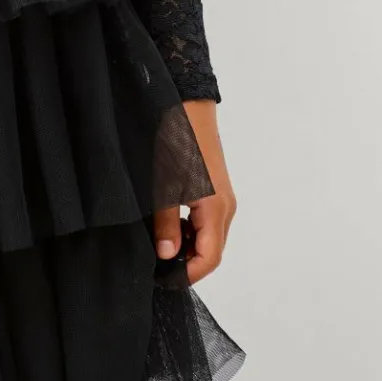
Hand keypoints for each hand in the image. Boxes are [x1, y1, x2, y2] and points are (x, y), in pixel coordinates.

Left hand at [152, 100, 236, 286]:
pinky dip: (191, 229)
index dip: (187, 274)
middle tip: (155, 262)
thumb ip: (165, 224)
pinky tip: (169, 221)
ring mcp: (224, 197)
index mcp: (215, 209)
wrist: (189, 102)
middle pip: (212, 250)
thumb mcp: (162, 185)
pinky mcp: (217, 188)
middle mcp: (226, 207)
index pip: (209, 258)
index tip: (161, 278)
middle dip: (186, 262)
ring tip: (158, 240)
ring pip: (210, 236)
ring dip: (188, 245)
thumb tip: (167, 256)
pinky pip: (208, 221)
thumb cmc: (175, 140)